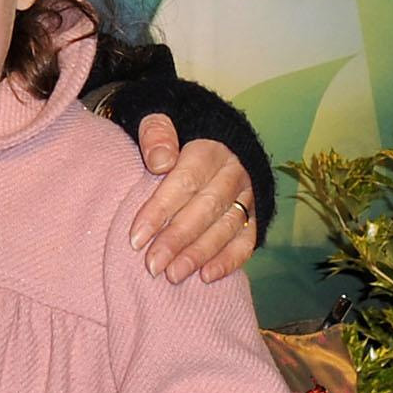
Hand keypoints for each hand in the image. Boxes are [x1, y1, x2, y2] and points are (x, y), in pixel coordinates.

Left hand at [129, 118, 257, 284]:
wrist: (208, 129)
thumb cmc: (172, 130)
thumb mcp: (158, 116)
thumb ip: (156, 132)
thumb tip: (159, 163)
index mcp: (210, 146)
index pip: (185, 181)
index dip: (161, 210)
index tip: (136, 237)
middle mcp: (234, 171)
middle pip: (207, 208)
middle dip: (178, 239)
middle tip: (153, 265)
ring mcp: (248, 193)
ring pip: (227, 226)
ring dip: (200, 254)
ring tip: (173, 275)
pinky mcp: (256, 212)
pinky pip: (248, 239)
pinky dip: (230, 260)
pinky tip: (206, 276)